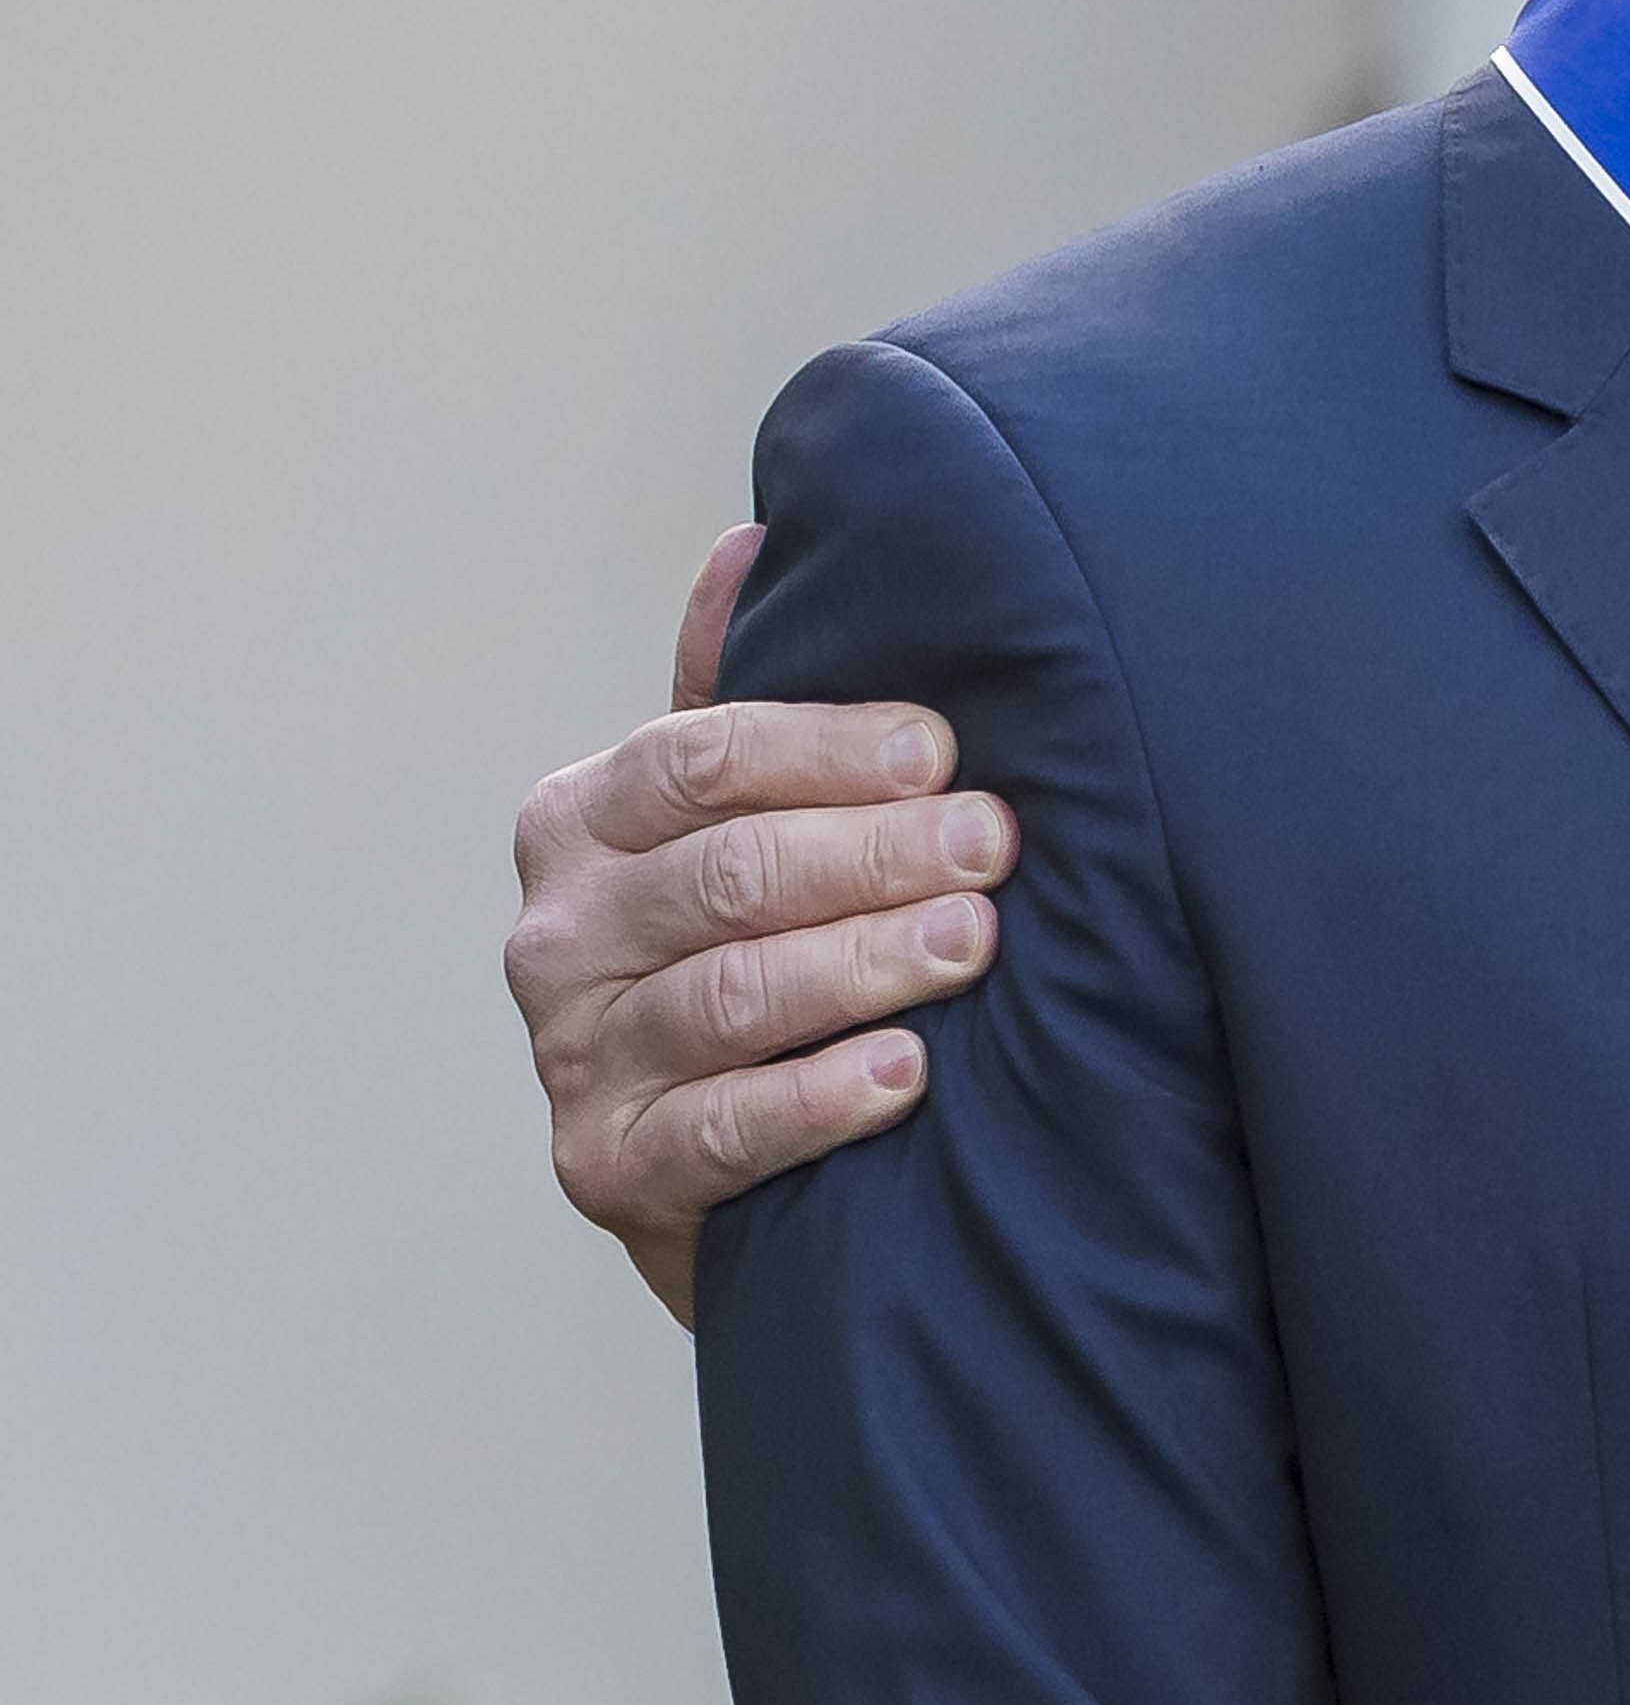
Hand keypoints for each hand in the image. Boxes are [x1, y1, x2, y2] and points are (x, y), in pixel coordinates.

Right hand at [504, 524, 1018, 1324]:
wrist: (713, 1156)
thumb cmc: (744, 945)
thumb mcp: (731, 817)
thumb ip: (735, 693)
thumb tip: (754, 536)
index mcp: (583, 819)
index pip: (700, 760)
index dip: (825, 749)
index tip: (943, 748)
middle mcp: (560, 932)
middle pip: (728, 873)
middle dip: (873, 853)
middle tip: (994, 844)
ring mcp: (576, 1055)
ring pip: (732, 995)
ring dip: (864, 963)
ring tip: (972, 942)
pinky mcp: (611, 1167)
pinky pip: (721, 1131)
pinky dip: (817, 1100)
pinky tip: (906, 1074)